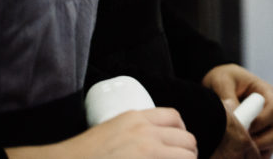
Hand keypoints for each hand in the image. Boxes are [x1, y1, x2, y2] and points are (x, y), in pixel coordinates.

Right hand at [6, 108, 195, 157]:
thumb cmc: (83, 155)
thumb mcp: (111, 131)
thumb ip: (134, 133)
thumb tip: (155, 144)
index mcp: (135, 118)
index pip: (174, 117)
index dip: (181, 133)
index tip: (179, 145)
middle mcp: (144, 132)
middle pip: (186, 139)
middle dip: (189, 153)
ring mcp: (146, 151)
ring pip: (186, 156)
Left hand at [202, 64, 272, 157]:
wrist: (215, 85)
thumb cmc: (222, 77)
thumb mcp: (222, 81)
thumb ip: (228, 96)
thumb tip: (235, 115)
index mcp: (264, 92)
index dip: (260, 122)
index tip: (243, 127)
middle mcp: (268, 109)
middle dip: (262, 140)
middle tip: (242, 143)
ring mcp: (265, 123)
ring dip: (259, 149)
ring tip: (240, 149)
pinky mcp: (258, 135)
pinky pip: (265, 150)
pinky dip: (255, 155)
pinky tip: (241, 153)